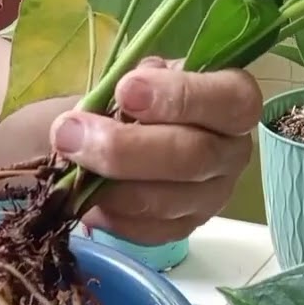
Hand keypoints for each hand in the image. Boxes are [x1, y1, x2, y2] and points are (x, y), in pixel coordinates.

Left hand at [50, 57, 261, 244]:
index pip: (230, 100)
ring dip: (109, 186)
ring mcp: (212, 197)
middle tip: (71, 135)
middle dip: (124, 147)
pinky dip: (111, 216)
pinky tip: (85, 199)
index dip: (179, 97)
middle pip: (192, 157)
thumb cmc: (135, 96)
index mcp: (234, 102)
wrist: (116, 133)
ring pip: (167, 201)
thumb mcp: (140, 74)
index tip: (125, 91)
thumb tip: (112, 105)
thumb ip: (133, 83)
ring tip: (69, 166)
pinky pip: (149, 230)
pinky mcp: (184, 228)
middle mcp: (232, 153)